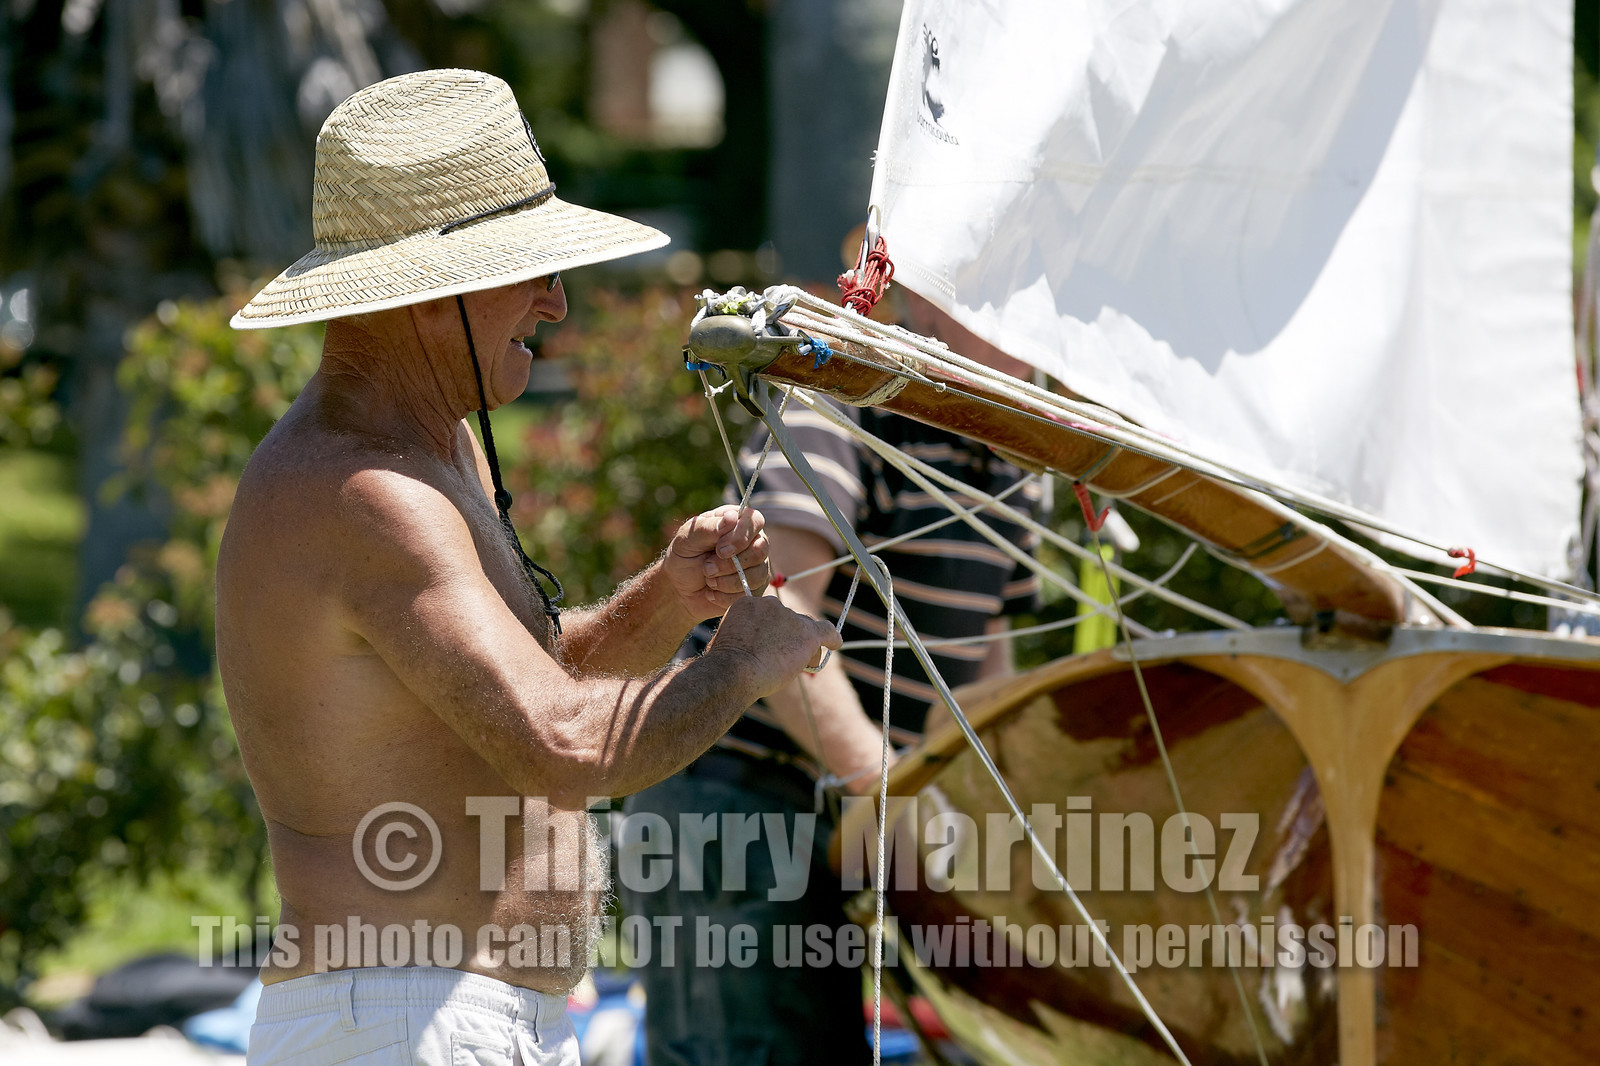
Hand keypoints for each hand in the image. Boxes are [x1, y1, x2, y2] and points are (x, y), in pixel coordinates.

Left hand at [664, 505, 771, 618]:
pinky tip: (712, 592)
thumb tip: (732, 518)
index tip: (719, 550)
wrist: (680, 590)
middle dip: (730, 564)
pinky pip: (750, 594)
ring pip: (757, 575)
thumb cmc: (684, 558)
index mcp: (736, 522)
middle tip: (707, 568)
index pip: (754, 520)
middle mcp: (752, 541)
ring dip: (727, 582)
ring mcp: (756, 566)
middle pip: (760, 549)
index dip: (740, 536)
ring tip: (708, 580)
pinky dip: (726, 596)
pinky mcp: (755, 589)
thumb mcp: (686, 539)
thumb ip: (708, 528)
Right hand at [706, 595, 842, 698]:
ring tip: (797, 664)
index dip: (772, 632)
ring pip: (804, 629)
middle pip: (788, 620)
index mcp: (749, 603)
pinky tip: (836, 644)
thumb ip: (743, 636)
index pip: (768, 615)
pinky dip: (832, 638)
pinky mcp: (807, 632)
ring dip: (804, 645)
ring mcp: (790, 616)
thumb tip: (752, 648)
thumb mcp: (726, 642)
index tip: (768, 647)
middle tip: (782, 659)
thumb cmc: (724, 665)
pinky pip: (825, 631)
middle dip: (788, 637)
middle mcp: (771, 604)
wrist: (735, 671)